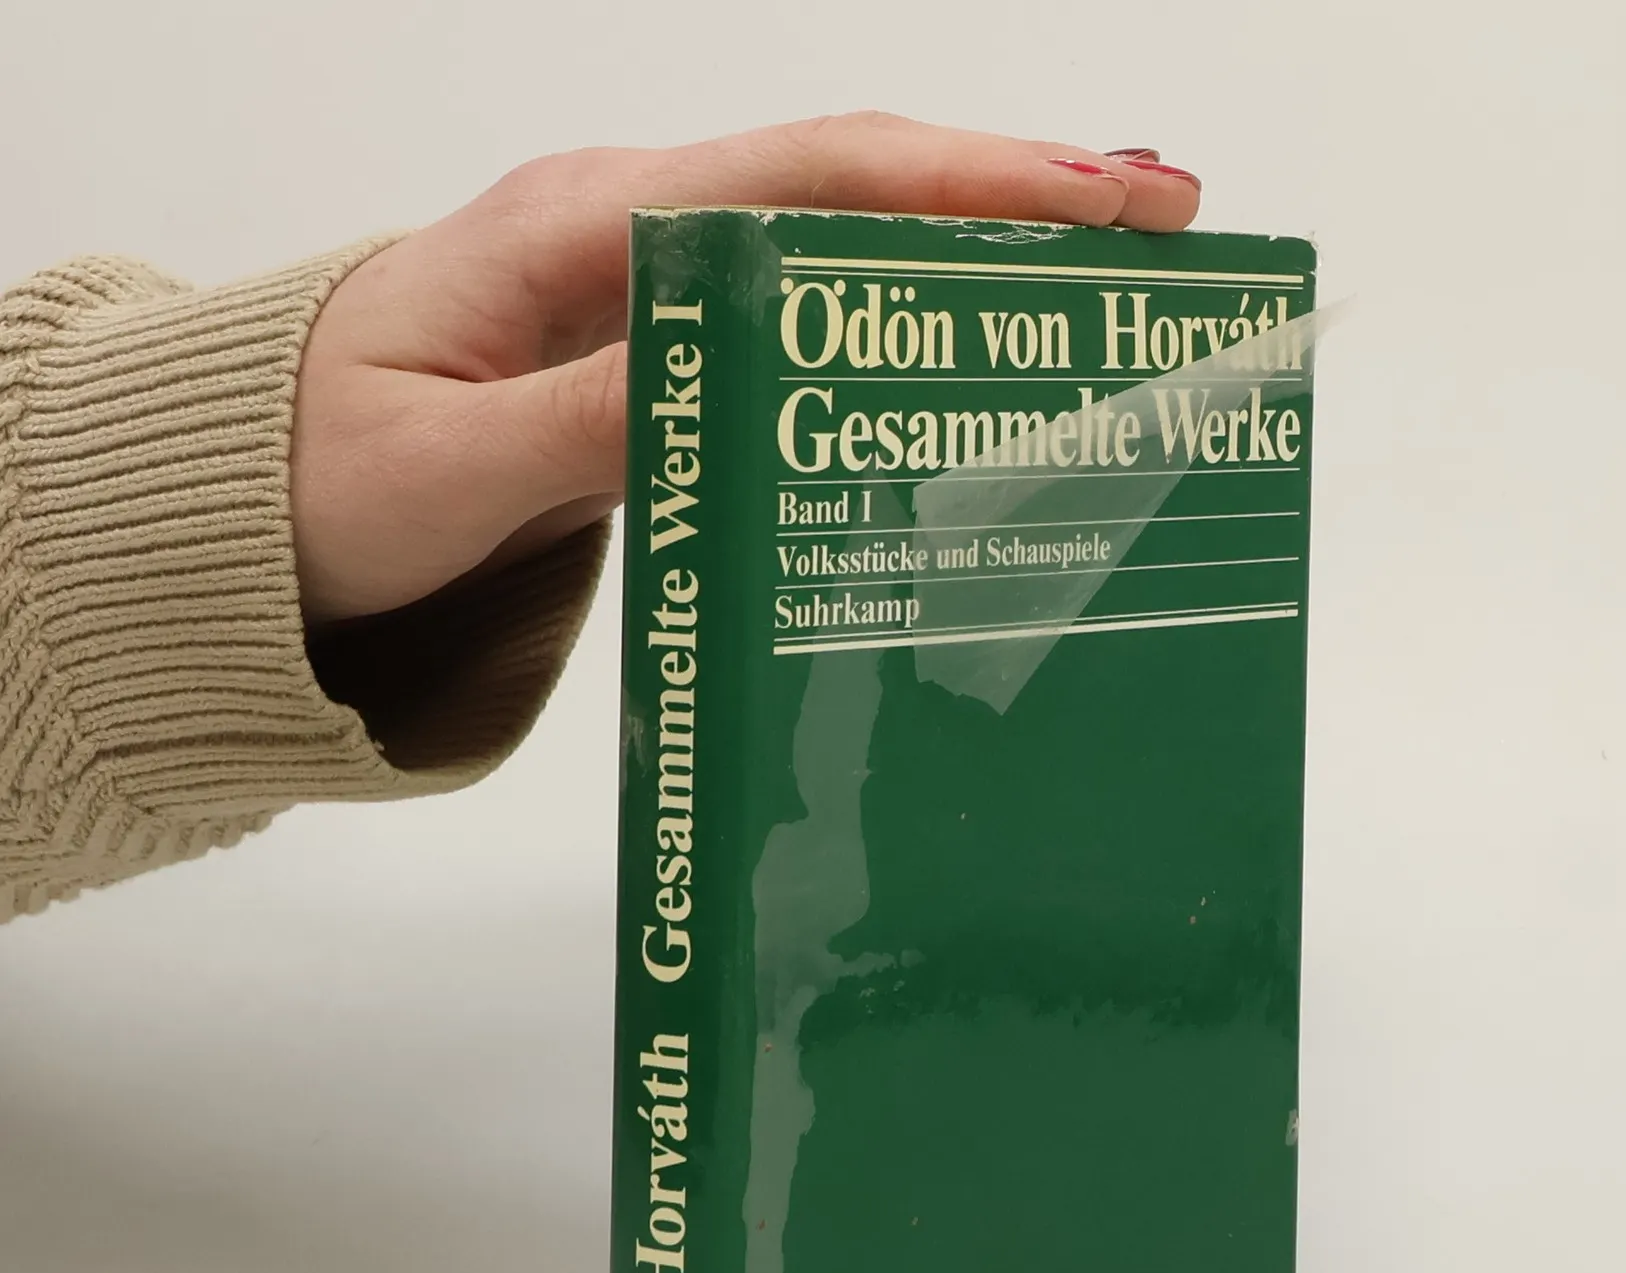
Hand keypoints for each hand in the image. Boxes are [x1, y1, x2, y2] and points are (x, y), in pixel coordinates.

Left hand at [290, 115, 1200, 624]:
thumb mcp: (444, 470)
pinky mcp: (643, 360)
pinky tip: (963, 361)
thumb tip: (738, 386)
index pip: (810, 177)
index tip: (1107, 194)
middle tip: (1163, 230)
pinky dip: (892, 330)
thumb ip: (589, 429)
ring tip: (1107, 290)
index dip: (970, 182)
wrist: (231, 510)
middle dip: (1015, 202)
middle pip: (852, 193)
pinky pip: (792, 329)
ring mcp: (638, 295)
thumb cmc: (304, 478)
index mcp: (582, 231)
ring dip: (971, 263)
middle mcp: (625, 238)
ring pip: (834, 257)